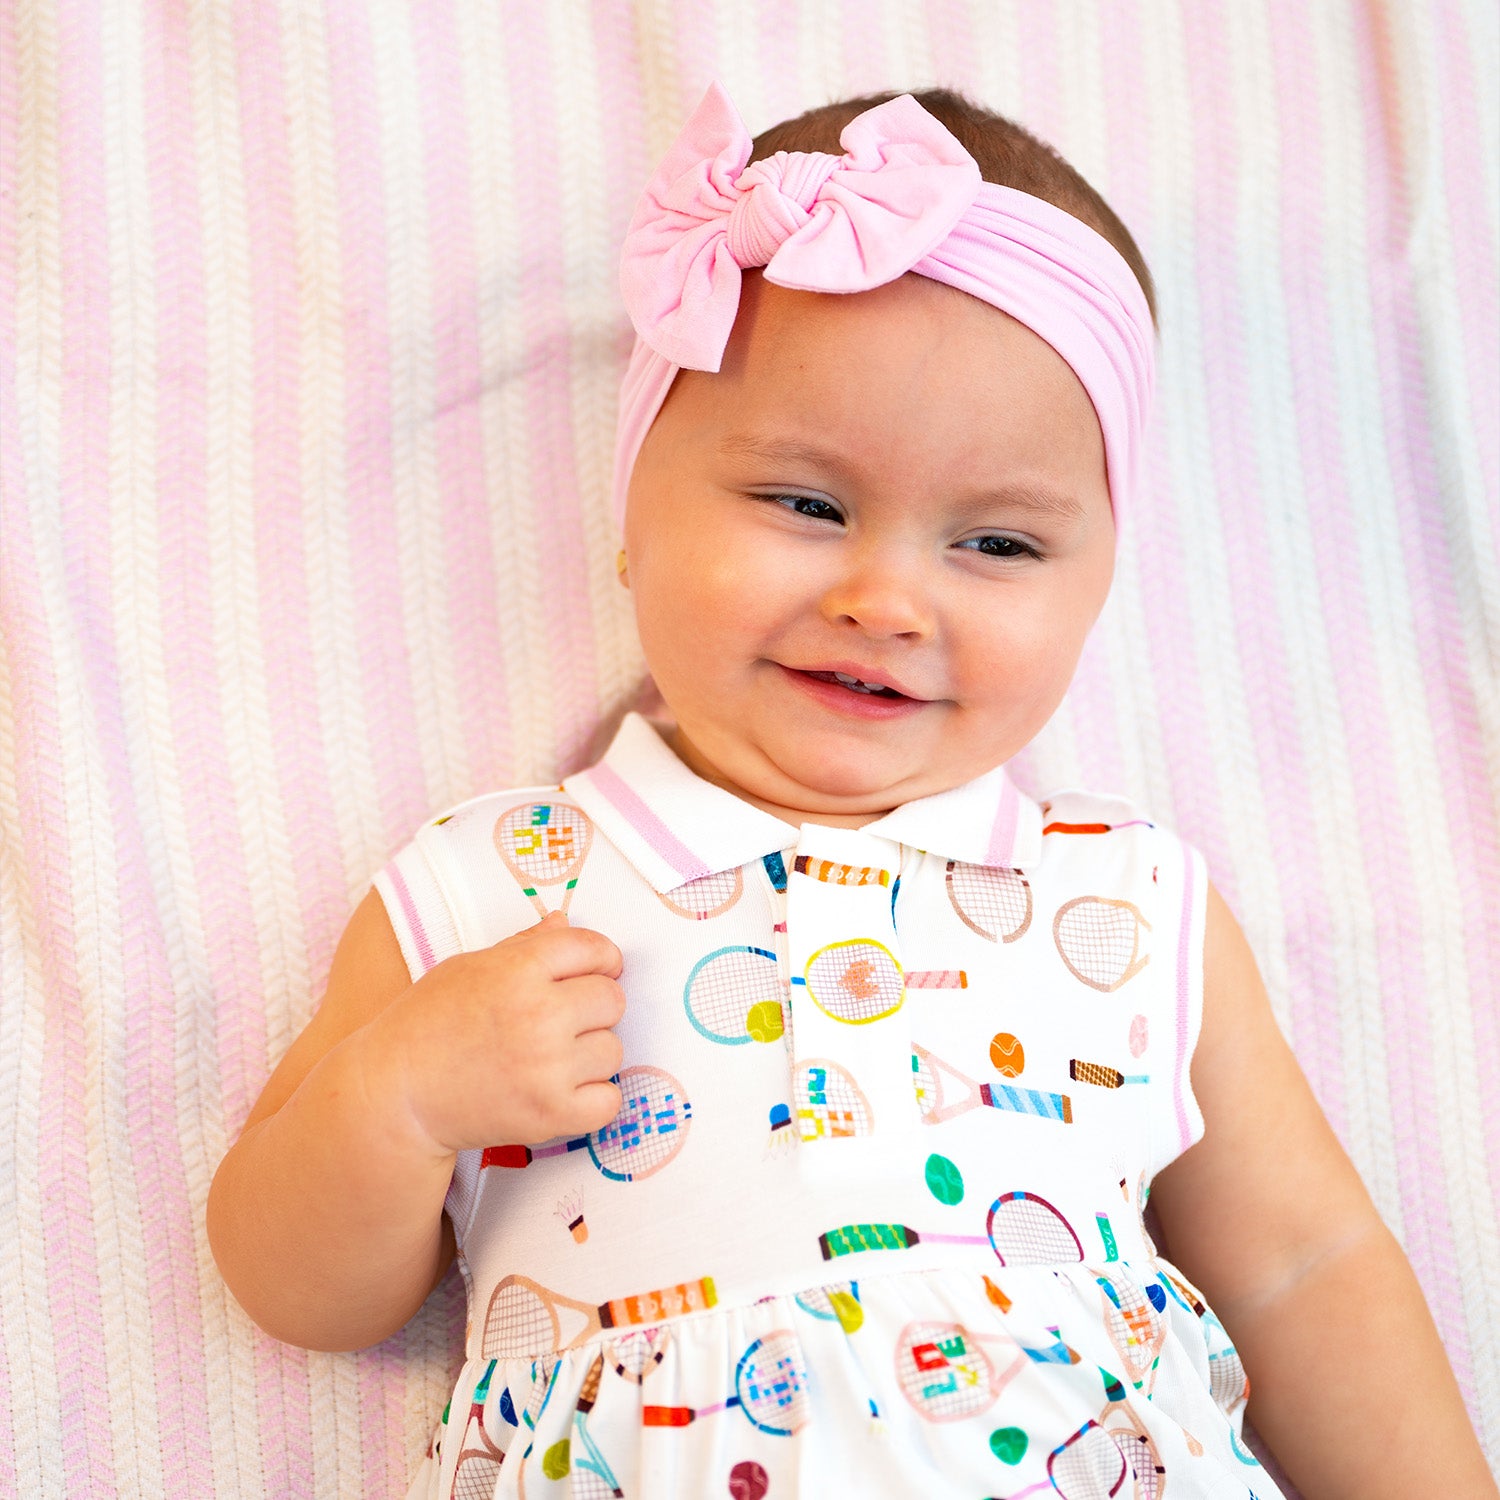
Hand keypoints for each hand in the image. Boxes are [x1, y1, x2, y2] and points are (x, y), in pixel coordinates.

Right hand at [371, 912, 625, 1156]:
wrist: (395, 1096)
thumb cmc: (427, 1025)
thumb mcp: (468, 967)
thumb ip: (524, 945)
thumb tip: (564, 922)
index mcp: (518, 970)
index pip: (596, 949)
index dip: (600, 960)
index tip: (594, 972)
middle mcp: (538, 1015)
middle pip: (612, 999)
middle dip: (593, 1006)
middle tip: (562, 1020)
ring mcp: (547, 1068)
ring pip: (612, 1049)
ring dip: (590, 1054)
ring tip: (550, 1057)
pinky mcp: (550, 1114)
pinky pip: (609, 1101)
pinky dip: (592, 1099)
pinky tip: (561, 1090)